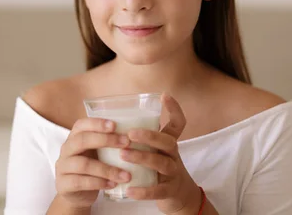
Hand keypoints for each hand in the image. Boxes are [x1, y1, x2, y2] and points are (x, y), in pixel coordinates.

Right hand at [54, 117, 131, 209]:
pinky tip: (113, 184)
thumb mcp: (98, 153)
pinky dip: (99, 183)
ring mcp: (62, 167)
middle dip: (105, 140)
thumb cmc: (93, 168)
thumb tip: (135, 134)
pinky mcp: (64, 185)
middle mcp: (66, 150)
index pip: (81, 125)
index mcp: (74, 137)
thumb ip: (108, 143)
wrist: (77, 195)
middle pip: (82, 140)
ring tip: (126, 175)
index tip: (115, 125)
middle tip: (126, 143)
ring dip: (107, 169)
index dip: (97, 123)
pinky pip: (81, 182)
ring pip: (84, 165)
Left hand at [120, 93, 201, 213]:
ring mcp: (173, 173)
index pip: (177, 123)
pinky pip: (158, 191)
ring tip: (123, 155)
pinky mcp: (169, 191)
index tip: (164, 95)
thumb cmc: (159, 168)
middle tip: (130, 134)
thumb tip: (114, 120)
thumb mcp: (156, 150)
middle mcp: (173, 155)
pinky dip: (144, 191)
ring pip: (161, 164)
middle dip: (149, 136)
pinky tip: (129, 190)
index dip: (174, 109)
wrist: (178, 195)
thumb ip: (142, 137)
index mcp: (169, 143)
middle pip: (167, 142)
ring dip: (142, 158)